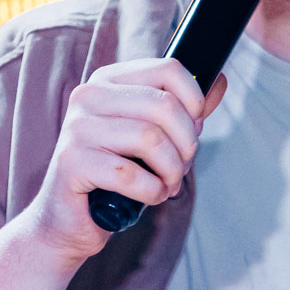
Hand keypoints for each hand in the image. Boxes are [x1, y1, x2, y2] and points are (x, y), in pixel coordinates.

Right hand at [0, 59, 225, 289]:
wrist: (70, 219)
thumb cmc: (114, 175)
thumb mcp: (152, 135)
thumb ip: (183, 109)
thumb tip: (219, 82)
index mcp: (109, 80)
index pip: (169, 69)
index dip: (194, 103)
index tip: (194, 129)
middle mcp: (88, 96)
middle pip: (164, 106)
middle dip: (186, 144)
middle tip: (180, 168)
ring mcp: (76, 128)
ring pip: (150, 139)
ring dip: (171, 171)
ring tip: (166, 185)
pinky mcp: (71, 163)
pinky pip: (129, 174)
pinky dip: (151, 191)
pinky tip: (148, 197)